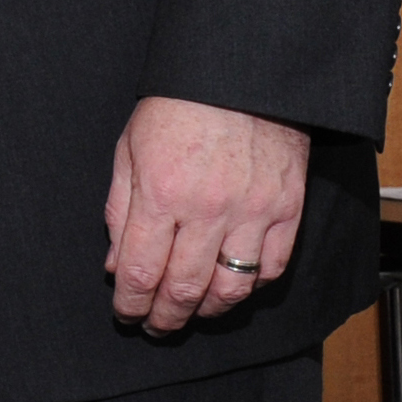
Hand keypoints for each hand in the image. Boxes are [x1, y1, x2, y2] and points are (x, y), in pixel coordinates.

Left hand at [104, 95, 311, 331]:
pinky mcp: (287, 210)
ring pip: (230, 288)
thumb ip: (120, 208)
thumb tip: (115, 262)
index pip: (139, 270)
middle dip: (164, 317)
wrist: (239, 75)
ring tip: (191, 313)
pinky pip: (272, 268)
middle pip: (183, 289)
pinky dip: (251, 288)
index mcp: (160, 192)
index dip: (129, 302)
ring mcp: (251, 213)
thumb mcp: (129, 147)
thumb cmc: (178, 105)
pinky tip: (231, 286)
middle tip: (155, 325)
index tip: (125, 313)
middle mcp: (206, 209)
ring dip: (207, 311)